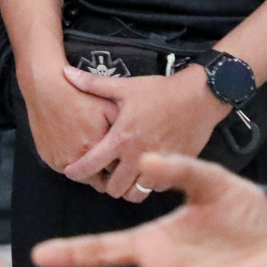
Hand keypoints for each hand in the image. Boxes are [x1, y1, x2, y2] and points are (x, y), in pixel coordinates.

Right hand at [19, 61, 117, 183]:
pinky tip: (75, 147)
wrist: (46, 88)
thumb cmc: (81, 96)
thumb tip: (140, 149)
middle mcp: (78, 159)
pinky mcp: (48, 159)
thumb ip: (125, 132)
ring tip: (92, 154)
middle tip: (110, 162)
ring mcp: (60, 161)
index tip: (125, 164)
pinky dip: (73, 163)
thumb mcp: (109, 108)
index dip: (122, 170)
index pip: (117, 174)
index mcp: (97, 147)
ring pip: (82, 178)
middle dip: (107, 175)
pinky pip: (65, 170)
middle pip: (99, 182)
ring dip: (89, 171)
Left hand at [62, 66, 227, 200]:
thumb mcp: (125, 87)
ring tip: (123, 178)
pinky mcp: (177, 167)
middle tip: (102, 175)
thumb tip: (66, 73)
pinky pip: (158, 188)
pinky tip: (145, 173)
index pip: (92, 164)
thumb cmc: (160, 91)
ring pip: (136, 194)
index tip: (71, 172)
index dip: (77, 171)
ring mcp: (159, 164)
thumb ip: (93, 84)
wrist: (200, 96)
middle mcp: (138, 155)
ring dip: (127, 189)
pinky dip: (149, 185)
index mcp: (122, 138)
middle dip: (104, 184)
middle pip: (114, 188)